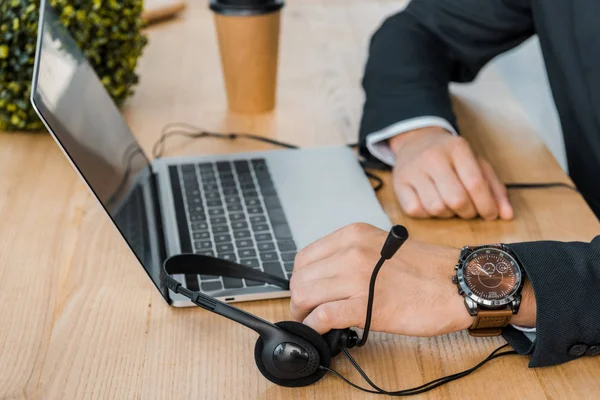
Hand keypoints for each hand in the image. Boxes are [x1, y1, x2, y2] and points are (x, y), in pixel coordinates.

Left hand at [289, 223, 471, 334]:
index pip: (305, 256)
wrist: (457, 283)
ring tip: (313, 321)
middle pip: (301, 277)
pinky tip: (320, 330)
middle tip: (307, 311)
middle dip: (299, 298)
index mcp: (353, 234)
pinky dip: (314, 325)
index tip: (307, 291)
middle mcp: (351, 251)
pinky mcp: (364, 305)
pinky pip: (322, 315)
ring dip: (303, 313)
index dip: (301, 278)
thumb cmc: (426, 269)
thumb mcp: (381, 247)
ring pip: (305, 294)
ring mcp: (356, 277)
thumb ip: (351, 255)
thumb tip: (327, 276)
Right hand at [389, 127, 512, 219]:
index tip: (491, 215)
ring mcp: (413, 170)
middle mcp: (433, 157)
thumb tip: (507, 215)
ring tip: (450, 205)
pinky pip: (416, 211)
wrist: (416, 141)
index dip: (486, 205)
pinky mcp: (399, 184)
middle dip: (468, 212)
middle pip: (456, 199)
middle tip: (469, 211)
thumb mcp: (476, 163)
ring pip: (436, 208)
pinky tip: (432, 204)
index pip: (475, 183)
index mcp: (457, 148)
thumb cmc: (450, 157)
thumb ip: (494, 188)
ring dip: (448, 214)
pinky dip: (428, 214)